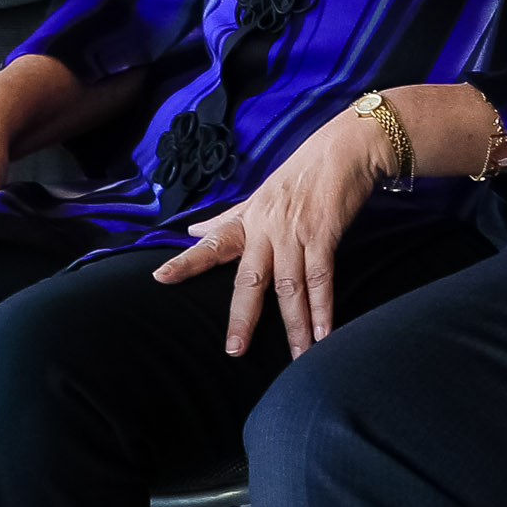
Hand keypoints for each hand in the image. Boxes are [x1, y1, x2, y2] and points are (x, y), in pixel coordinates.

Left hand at [153, 107, 384, 357]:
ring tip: (298, 357)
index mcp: (249, 220)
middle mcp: (266, 228)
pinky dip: (323, 309)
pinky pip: (321, 278)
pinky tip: (325, 334)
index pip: (213, 243)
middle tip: (235, 350)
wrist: (345, 149)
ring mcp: (294, 232)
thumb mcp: (259, 194)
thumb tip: (193, 230)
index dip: (187, 261)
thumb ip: (227, 218)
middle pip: (250, 278)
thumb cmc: (301, 172)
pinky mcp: (323, 234)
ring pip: (289, 287)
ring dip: (295, 324)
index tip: (160, 278)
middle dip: (243, 316)